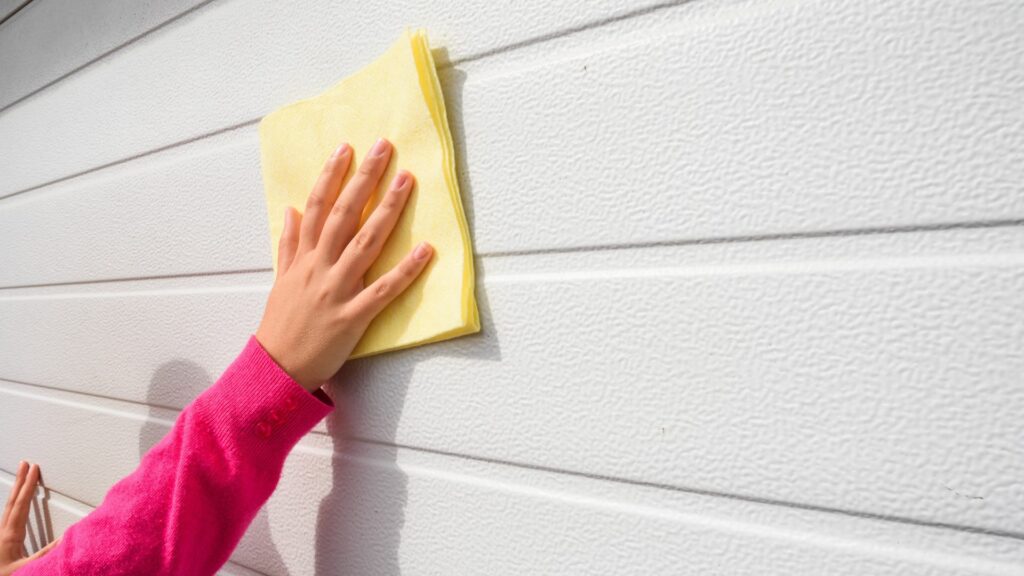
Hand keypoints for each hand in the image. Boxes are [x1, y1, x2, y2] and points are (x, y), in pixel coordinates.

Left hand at [1, 462, 59, 575]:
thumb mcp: (27, 569)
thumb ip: (45, 554)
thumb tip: (65, 538)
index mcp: (9, 537)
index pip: (20, 506)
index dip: (28, 487)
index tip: (33, 470)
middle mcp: (2, 534)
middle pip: (11, 503)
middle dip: (20, 482)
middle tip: (24, 464)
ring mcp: (0, 539)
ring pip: (8, 509)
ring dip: (16, 492)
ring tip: (21, 479)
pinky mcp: (1, 545)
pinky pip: (8, 518)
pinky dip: (14, 506)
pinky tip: (16, 506)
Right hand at [256, 138, 432, 390]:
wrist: (276, 369)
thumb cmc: (281, 326)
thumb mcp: (280, 279)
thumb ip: (288, 244)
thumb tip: (291, 210)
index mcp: (302, 258)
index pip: (317, 206)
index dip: (331, 175)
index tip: (346, 149)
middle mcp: (319, 267)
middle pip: (343, 214)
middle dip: (364, 178)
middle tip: (384, 148)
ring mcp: (335, 290)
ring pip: (364, 243)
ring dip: (387, 210)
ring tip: (406, 181)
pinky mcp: (352, 317)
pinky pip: (383, 290)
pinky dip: (405, 270)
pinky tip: (426, 250)